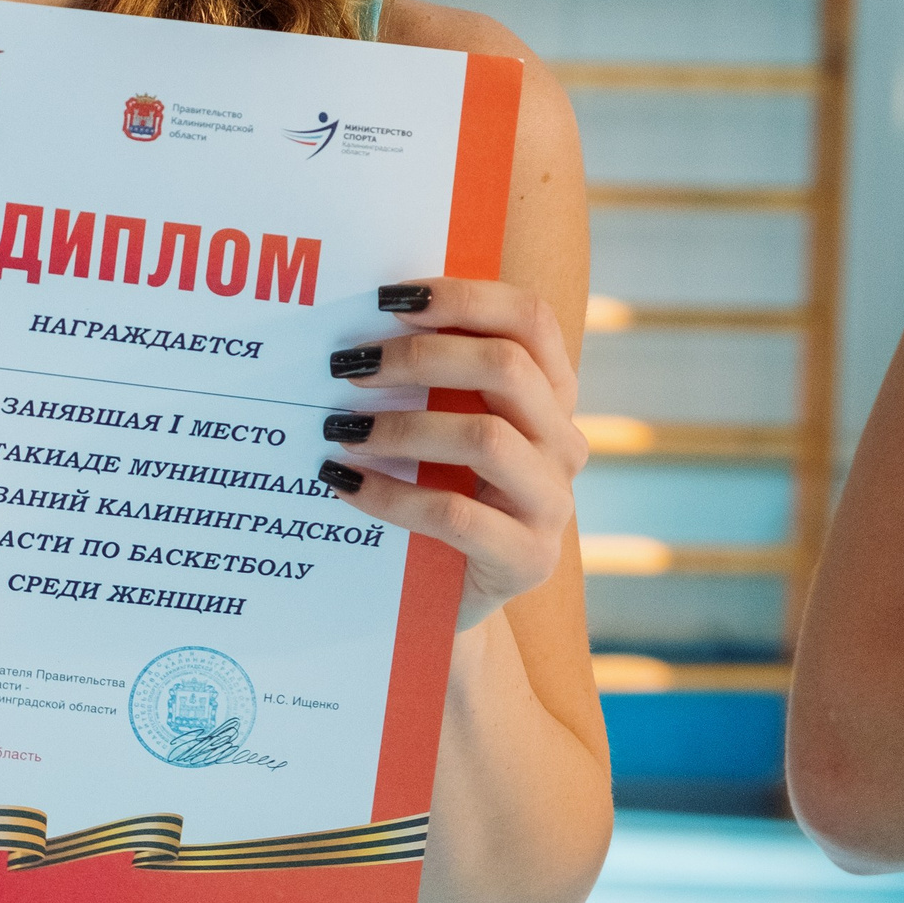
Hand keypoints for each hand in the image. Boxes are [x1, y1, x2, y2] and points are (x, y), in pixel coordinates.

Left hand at [316, 277, 586, 629]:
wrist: (443, 606)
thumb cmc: (433, 498)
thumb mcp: (436, 433)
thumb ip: (425, 382)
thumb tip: (356, 327)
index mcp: (552, 397)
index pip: (530, 319)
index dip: (463, 297)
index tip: (388, 297)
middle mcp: (564, 443)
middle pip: (506, 368)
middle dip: (418, 356)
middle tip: (348, 366)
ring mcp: (552, 504)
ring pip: (485, 438)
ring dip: (402, 426)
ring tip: (339, 428)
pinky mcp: (528, 559)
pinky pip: (455, 514)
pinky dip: (390, 494)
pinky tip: (343, 483)